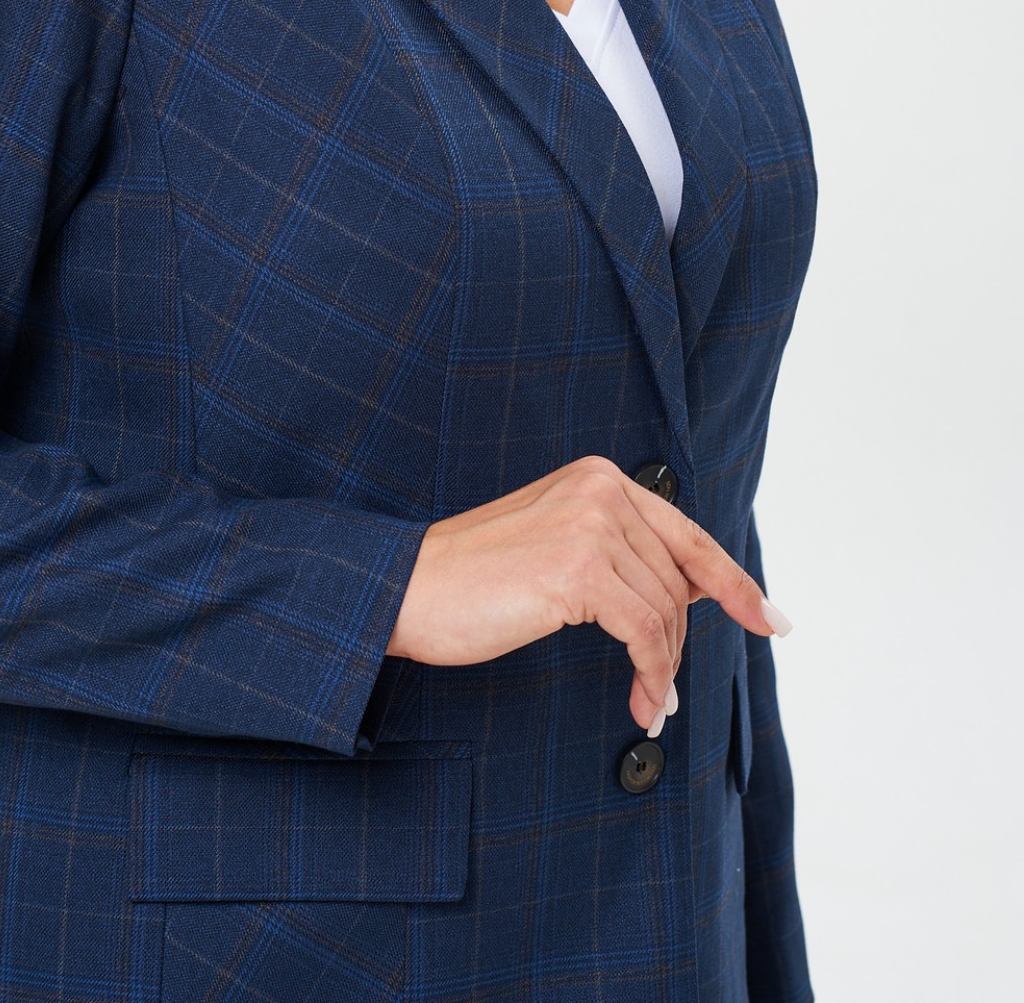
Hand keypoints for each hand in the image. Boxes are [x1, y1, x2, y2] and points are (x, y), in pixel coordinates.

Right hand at [385, 455, 785, 732]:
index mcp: (597, 479)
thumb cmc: (476, 579)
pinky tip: (644, 700)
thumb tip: (694, 593)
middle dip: (679, 641)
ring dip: (664, 667)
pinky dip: (653, 674)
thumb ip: (620, 554)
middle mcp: (600, 491)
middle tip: (662, 688)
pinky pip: (645, 633)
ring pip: (666, 611)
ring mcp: (590, 525)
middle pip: (680, 580)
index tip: (770, 619)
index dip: (735, 583)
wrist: (409, 588)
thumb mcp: (557, 547)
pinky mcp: (577, 569)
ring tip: (649, 700)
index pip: (688, 536)